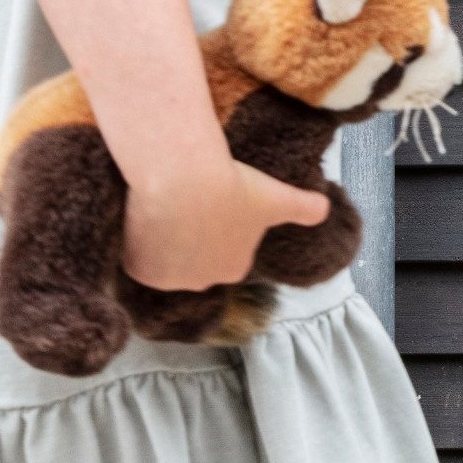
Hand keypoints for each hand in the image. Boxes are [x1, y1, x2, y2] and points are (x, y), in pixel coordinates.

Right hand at [122, 159, 331, 292]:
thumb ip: (305, 208)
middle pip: (193, 259)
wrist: (183, 179)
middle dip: (191, 238)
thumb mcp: (279, 196)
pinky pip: (137, 256)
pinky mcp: (138, 269)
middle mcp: (201, 283)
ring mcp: (167, 279)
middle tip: (187, 202)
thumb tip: (325, 210)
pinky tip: (145, 217)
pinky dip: (139, 241)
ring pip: (164, 258)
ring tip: (166, 206)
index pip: (225, 251)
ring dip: (164, 241)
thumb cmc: (235, 186)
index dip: (217, 226)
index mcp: (234, 269)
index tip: (212, 203)